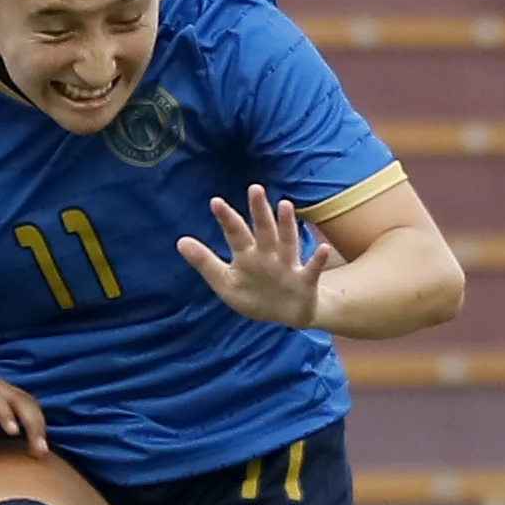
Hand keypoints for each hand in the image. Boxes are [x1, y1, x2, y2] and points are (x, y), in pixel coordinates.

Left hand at [174, 186, 338, 329]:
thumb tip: (180, 241)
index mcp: (247, 255)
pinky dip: (318, 260)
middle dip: (259, 211)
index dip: (226, 219)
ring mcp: (288, 265)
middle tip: (254, 189)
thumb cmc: (255, 294)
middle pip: (263, 230)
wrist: (286, 315)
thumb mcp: (225, 282)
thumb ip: (205, 263)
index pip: (235, 233)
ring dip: (287, 225)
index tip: (215, 202)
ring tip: (285, 205)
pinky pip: (312, 269)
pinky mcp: (305, 280)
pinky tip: (324, 249)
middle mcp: (268, 254)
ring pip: (288, 242)